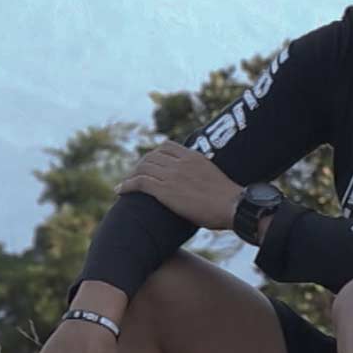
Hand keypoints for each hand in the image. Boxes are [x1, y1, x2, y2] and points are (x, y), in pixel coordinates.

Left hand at [116, 142, 240, 230]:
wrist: (233, 206)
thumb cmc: (229, 200)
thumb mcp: (215, 178)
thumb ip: (203, 175)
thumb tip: (202, 185)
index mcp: (193, 157)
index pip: (167, 146)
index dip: (154, 155)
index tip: (150, 164)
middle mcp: (180, 162)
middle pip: (151, 156)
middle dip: (140, 166)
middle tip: (134, 176)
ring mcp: (172, 175)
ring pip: (143, 168)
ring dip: (131, 175)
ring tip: (125, 184)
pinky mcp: (165, 190)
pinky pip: (140, 182)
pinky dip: (127, 185)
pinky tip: (119, 190)